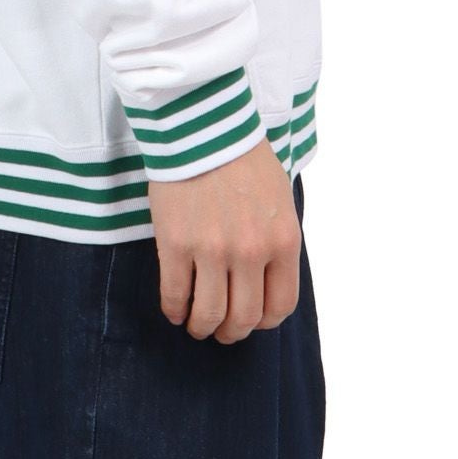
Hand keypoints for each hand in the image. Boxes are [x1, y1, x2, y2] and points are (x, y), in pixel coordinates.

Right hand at [148, 138, 301, 343]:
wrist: (202, 126)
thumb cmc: (242, 157)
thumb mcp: (279, 200)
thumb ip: (275, 240)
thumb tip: (265, 276)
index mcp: (283, 242)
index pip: (280, 306)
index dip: (263, 321)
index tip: (250, 319)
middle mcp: (251, 253)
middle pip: (244, 317)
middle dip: (231, 332)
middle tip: (221, 330)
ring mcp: (213, 251)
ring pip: (210, 315)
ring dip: (202, 327)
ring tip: (196, 324)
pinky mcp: (177, 244)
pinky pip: (175, 295)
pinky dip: (174, 310)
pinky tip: (174, 309)